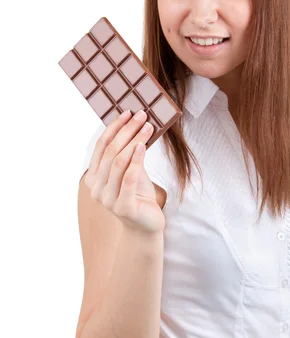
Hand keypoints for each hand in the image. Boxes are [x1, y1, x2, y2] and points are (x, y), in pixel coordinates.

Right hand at [84, 110, 164, 234]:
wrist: (146, 225)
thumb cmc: (138, 194)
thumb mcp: (131, 170)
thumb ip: (128, 153)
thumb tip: (136, 123)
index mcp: (93, 177)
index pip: (101, 147)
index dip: (113, 128)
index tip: (127, 112)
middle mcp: (96, 188)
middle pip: (110, 152)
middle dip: (126, 130)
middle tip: (141, 115)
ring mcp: (107, 199)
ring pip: (119, 162)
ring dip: (134, 140)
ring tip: (147, 127)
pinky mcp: (123, 207)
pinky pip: (129, 178)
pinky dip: (136, 160)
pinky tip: (143, 146)